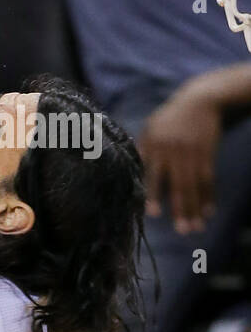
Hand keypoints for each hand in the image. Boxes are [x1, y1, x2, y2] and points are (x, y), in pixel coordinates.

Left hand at [139, 87, 221, 233]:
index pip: (151, 175)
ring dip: (196, 208)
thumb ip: (140, 152)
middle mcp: (173, 151)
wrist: (198, 101)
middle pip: (178, 185)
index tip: (153, 214)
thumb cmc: (166, 121)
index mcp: (153, 146)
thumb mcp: (149, 130)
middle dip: (180, 209)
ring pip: (194, 185)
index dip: (153, 194)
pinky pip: (208, 179)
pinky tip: (208, 211)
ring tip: (195, 228)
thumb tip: (123, 175)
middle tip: (182, 230)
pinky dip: (208, 196)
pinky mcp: (207, 154)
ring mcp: (191, 153)